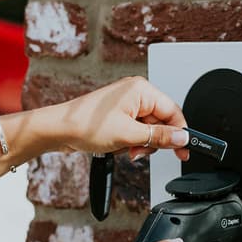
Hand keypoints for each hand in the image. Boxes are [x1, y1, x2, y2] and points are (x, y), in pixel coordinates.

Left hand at [46, 77, 190, 161]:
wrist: (58, 130)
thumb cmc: (85, 124)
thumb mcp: (129, 135)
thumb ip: (159, 136)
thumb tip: (181, 137)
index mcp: (141, 89)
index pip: (173, 112)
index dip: (179, 133)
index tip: (183, 150)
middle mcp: (135, 93)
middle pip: (161, 122)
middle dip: (152, 141)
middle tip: (139, 151)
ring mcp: (126, 104)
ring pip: (148, 129)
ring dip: (140, 144)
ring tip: (125, 149)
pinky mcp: (118, 114)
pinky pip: (135, 130)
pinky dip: (130, 142)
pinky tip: (118, 146)